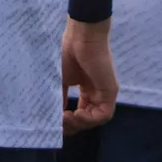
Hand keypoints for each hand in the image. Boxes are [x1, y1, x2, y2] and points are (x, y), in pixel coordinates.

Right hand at [62, 18, 116, 134]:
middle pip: (88, 119)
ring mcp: (105, 93)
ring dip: (80, 123)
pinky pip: (104, 115)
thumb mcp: (60, 80)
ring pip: (96, 120)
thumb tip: (52, 117)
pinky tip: (76, 114)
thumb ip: (58, 98)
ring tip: (66, 118)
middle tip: (59, 123)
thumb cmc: (69, 52)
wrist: (81, 37)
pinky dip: (89, 119)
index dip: (69, 121)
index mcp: (87, 90)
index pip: (81, 114)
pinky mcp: (110, 92)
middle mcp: (97, 93)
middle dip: (73, 125)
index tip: (54, 121)